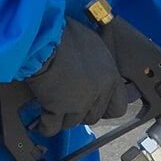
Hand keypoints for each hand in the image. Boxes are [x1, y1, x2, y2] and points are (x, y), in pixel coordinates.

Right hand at [25, 18, 127, 136]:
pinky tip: (42, 125)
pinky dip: (46, 127)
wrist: (41, 34)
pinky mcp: (57, 108)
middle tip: (71, 104)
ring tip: (54, 111)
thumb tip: (92, 74)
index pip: (118, 109)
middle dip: (83, 113)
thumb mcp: (92, 44)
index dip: (106, 109)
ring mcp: (78, 103)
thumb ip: (97, 65)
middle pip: (94, 117)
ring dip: (64, 119)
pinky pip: (52, 126)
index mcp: (111, 78)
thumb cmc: (64, 33)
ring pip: (73, 122)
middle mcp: (98, 94)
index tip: (98, 107)